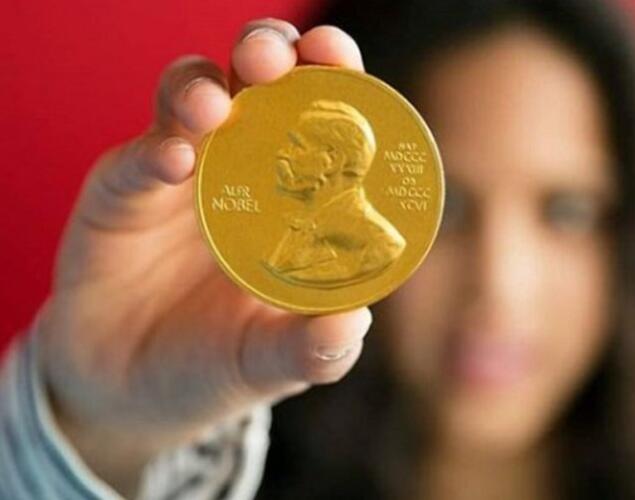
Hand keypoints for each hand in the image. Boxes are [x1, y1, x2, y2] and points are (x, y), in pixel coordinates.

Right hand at [37, 18, 368, 496]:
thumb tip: (355, 322)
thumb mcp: (270, 364)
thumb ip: (313, 349)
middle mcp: (240, 170)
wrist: (129, 390)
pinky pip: (136, 157)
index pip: (322, 118)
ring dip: (205, 88)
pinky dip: (156, 149)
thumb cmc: (215, 363)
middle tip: (282, 59)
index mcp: (291, 196)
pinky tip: (175, 162)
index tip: (343, 63)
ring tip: (214, 108)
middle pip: (259, 82)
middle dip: (272, 53)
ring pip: (191, 95)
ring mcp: (180, 175)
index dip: (336, 82)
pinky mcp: (121, 191)